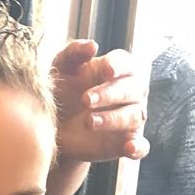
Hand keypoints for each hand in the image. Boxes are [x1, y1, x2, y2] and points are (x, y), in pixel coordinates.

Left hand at [52, 41, 148, 166]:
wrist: (53, 127)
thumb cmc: (61, 91)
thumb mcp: (61, 69)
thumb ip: (73, 53)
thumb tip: (93, 45)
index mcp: (117, 70)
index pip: (127, 64)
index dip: (118, 66)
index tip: (105, 70)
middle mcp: (129, 92)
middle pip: (132, 89)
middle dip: (110, 93)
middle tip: (85, 100)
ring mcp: (130, 117)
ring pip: (134, 115)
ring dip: (113, 119)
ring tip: (88, 122)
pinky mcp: (126, 142)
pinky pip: (141, 146)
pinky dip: (138, 147)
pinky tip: (129, 149)